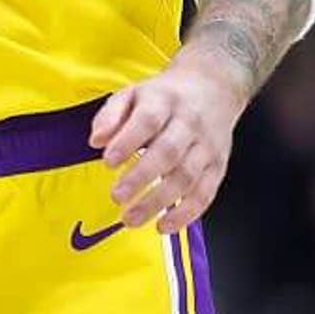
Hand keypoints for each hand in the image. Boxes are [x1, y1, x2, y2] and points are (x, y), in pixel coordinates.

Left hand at [89, 58, 249, 233]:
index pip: (147, 120)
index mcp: (164, 100)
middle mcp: (188, 123)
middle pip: (168, 151)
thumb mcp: (133, 93)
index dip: (128, 142)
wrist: (213, 87)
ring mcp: (206, 145)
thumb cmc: (165, 96)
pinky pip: (206, 193)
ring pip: (186, 176)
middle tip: (117, 197)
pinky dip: (186, 213)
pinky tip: (164, 226)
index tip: (108, 162)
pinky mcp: (218, 166)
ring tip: (131, 218)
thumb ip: (111, 115)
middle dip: (141, 177)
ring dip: (159, 202)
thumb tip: (96, 140)